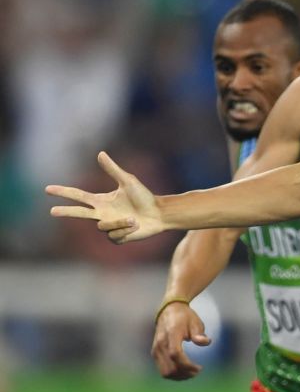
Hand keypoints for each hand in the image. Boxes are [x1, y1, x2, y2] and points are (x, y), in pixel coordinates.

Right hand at [46, 151, 164, 242]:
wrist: (159, 213)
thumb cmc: (144, 197)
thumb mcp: (128, 181)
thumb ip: (112, 169)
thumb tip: (100, 153)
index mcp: (101, 200)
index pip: (78, 196)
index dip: (63, 192)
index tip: (48, 189)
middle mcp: (101, 213)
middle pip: (78, 213)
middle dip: (66, 212)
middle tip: (52, 211)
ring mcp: (108, 226)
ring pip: (103, 226)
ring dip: (120, 222)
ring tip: (133, 219)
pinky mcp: (117, 237)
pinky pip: (114, 236)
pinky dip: (125, 230)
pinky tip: (135, 227)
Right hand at [151, 301, 210, 379]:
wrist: (169, 310)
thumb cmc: (185, 317)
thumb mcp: (195, 322)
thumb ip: (199, 333)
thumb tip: (205, 342)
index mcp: (171, 335)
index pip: (176, 354)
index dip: (187, 365)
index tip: (199, 368)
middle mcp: (160, 344)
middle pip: (169, 368)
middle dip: (184, 374)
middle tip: (196, 372)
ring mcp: (156, 349)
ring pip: (164, 372)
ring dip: (178, 376)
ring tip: (191, 373)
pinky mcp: (155, 353)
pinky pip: (162, 369)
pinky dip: (173, 374)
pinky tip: (183, 371)